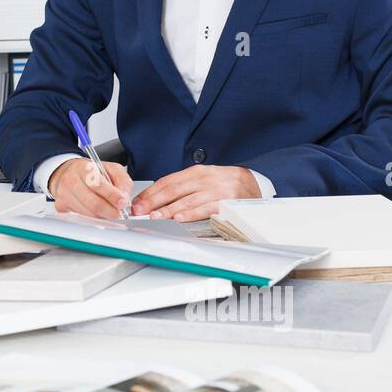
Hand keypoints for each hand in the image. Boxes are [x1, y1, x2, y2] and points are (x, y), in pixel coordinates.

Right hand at [47, 157, 133, 218]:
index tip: (122, 203)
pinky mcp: (61, 206)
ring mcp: (64, 195)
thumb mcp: (111, 169)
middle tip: (119, 214)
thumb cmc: (90, 172)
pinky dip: (92, 218)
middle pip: (93, 203)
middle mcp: (71, 181)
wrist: (67, 173)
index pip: (98, 185)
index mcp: (84, 168)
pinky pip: (81, 218)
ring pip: (88, 214)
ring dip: (102, 216)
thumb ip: (122, 181)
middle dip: (110, 212)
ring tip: (108, 211)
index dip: (112, 196)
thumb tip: (125, 198)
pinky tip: (95, 212)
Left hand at [130, 165, 261, 221]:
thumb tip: (156, 200)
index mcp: (195, 172)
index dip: (150, 193)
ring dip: (168, 209)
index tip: (137, 203)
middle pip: (173, 189)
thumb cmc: (226, 183)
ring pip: (186, 199)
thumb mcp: (204, 179)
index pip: (167, 181)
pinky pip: (205, 208)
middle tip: (139, 211)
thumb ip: (183, 187)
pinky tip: (179, 218)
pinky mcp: (226, 201)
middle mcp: (203, 179)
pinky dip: (191, 213)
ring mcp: (215, 189)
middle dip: (153, 201)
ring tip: (155, 217)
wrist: (255, 182)